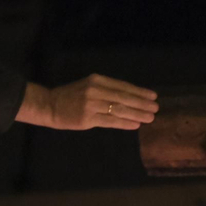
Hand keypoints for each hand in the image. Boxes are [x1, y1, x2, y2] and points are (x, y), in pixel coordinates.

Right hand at [16, 75, 158, 130]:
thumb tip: (133, 97)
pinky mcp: (87, 118)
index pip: (123, 86)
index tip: (153, 96)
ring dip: (137, 114)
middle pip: (124, 98)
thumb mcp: (89, 86)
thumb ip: (108, 90)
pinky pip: (110, 121)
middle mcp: (95, 90)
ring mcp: (91, 104)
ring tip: (150, 118)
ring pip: (119, 110)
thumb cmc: (72, 96)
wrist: (49, 105)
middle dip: (142, 103)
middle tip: (156, 108)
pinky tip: (135, 125)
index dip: (140, 91)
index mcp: (97, 80)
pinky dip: (125, 123)